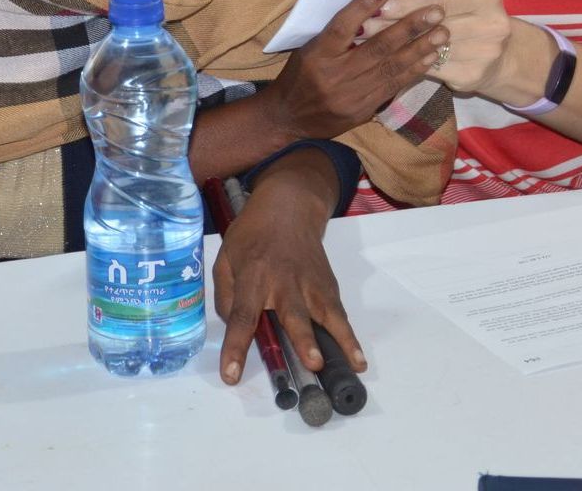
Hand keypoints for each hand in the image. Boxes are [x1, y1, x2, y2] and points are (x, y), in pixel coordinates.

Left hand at [213, 150, 364, 386]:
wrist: (289, 206)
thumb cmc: (252, 235)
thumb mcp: (225, 257)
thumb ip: (225, 295)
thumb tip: (234, 327)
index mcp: (252, 276)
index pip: (242, 315)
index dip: (236, 345)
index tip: (232, 374)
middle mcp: (284, 282)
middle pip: (293, 314)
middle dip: (303, 339)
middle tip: (312, 362)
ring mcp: (310, 284)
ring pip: (325, 315)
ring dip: (336, 341)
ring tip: (346, 368)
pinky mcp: (327, 286)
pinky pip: (339, 315)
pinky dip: (349, 337)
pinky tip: (357, 360)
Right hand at [263, 0, 448, 141]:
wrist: (288, 119)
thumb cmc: (300, 76)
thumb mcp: (310, 49)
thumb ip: (337, 34)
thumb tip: (374, 9)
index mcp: (318, 54)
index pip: (342, 26)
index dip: (364, 6)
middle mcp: (335, 74)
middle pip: (377, 48)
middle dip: (410, 28)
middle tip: (435, 12)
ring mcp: (351, 95)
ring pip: (391, 68)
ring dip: (420, 49)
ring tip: (442, 33)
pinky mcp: (363, 110)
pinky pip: (393, 87)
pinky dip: (413, 71)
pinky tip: (430, 58)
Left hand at [364, 0, 514, 95]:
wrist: (502, 56)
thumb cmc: (469, 18)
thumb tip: (384, 0)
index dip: (408, 4)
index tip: (379, 7)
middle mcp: (491, 24)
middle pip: (433, 25)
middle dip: (395, 26)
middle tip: (364, 27)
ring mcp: (485, 53)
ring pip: (429, 49)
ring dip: (395, 48)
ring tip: (368, 44)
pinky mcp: (472, 76)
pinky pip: (432, 69)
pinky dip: (407, 64)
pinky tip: (386, 62)